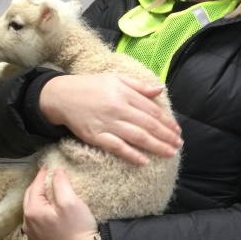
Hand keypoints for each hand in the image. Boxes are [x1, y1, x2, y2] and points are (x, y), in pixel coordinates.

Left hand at [22, 166, 100, 239]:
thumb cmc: (77, 227)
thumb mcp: (70, 200)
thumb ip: (60, 182)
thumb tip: (56, 171)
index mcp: (32, 211)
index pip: (35, 186)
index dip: (42, 174)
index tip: (48, 165)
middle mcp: (28, 224)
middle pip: (30, 197)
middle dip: (38, 185)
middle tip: (47, 175)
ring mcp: (33, 235)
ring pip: (31, 209)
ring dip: (38, 198)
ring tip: (48, 189)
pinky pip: (36, 221)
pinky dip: (40, 210)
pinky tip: (48, 209)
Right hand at [39, 73, 181, 165]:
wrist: (62, 96)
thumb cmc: (91, 86)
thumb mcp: (116, 78)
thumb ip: (139, 85)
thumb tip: (160, 89)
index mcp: (124, 93)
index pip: (152, 110)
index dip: (167, 122)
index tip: (177, 130)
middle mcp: (118, 108)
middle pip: (148, 125)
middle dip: (166, 136)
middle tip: (179, 144)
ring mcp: (108, 124)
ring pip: (137, 137)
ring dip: (156, 146)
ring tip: (170, 153)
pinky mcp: (96, 137)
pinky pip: (118, 147)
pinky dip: (132, 155)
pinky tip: (144, 161)